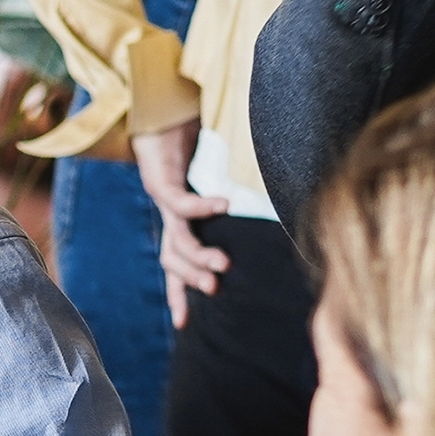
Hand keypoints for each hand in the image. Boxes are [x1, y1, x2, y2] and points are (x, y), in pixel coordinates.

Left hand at [129, 120, 233, 324]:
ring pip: (177, 238)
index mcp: (179, 221)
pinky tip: (225, 206)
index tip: (183, 325)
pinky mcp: (161, 178)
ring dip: (198, 254)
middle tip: (216, 288)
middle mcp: (169, 215)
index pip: (175, 266)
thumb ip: (237, 201)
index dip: (178, 294)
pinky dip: (202, 206)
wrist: (161, 110)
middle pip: (172, 259)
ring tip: (222, 264)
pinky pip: (181, 200)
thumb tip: (274, 211)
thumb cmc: (193, 143)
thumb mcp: (218, 179)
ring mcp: (163, 199)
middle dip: (192, 278)